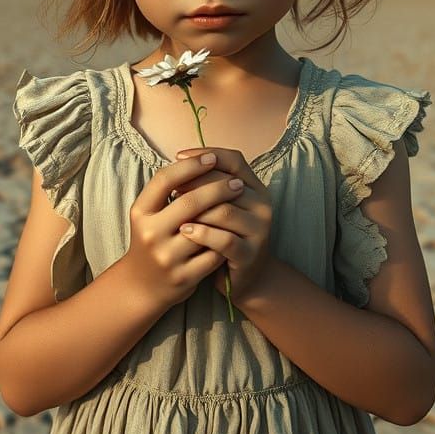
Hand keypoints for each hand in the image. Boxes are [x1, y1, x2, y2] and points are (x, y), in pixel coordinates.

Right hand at [123, 153, 244, 311]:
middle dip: (218, 187)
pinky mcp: (184, 277)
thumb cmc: (152, 239)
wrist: (142, 286)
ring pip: (206, 228)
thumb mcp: (149, 214)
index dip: (190, 165)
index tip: (210, 157)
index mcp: (140, 213)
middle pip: (190, 201)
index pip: (164, 179)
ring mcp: (167, 257)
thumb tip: (200, 159)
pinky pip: (214, 253)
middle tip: (237, 182)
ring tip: (240, 201)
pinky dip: (225, 239)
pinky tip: (235, 229)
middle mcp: (150, 234)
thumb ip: (167, 189)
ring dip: (226, 212)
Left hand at [172, 147, 274, 305]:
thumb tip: (177, 162)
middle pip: (226, 184)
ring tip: (175, 214)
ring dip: (196, 211)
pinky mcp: (250, 254)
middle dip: (195, 184)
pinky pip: (224, 240)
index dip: (205, 155)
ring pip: (224, 212)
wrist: (241, 278)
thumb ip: (206, 184)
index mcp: (255, 187)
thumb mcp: (218, 206)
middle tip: (172, 190)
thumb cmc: (222, 235)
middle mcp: (262, 205)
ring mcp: (259, 230)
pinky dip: (202, 234)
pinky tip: (184, 231)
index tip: (178, 155)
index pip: (233, 160)